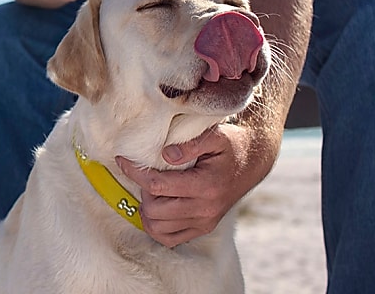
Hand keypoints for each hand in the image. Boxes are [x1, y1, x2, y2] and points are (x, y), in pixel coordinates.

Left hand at [114, 123, 276, 247]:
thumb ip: (190, 143)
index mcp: (206, 186)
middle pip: (153, 210)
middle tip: (147, 174)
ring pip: (157, 228)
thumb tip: (166, 155)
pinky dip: (155, 225)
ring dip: (147, 208)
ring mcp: (204, 222)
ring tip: (152, 190)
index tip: (123, 160)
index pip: (157, 185)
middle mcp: (205, 209)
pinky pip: (168, 239)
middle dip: (142, 190)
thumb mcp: (215, 135)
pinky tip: (156, 206)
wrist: (251, 163)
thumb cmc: (230, 146)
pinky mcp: (202, 229)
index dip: (135, 172)